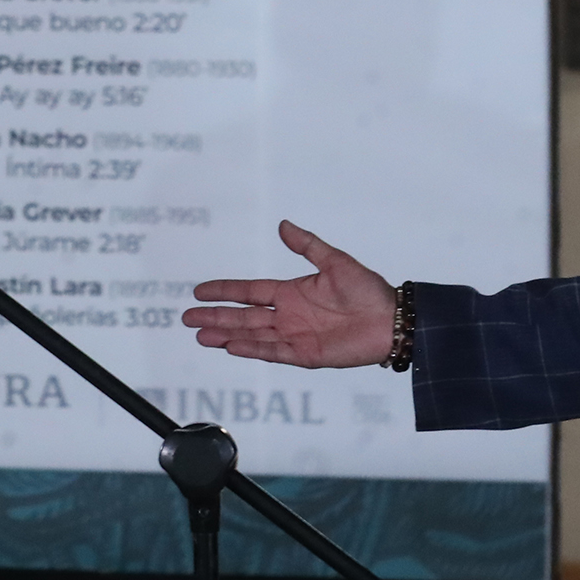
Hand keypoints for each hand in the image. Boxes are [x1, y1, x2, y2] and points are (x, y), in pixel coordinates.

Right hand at [182, 220, 396, 367]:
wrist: (392, 320)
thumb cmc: (368, 290)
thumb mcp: (336, 261)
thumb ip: (307, 246)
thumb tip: (282, 225)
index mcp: (292, 292)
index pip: (249, 292)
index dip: (224, 291)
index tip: (199, 291)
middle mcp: (289, 315)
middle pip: (243, 316)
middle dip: (215, 318)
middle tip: (187, 318)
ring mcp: (295, 336)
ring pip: (252, 336)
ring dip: (226, 335)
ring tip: (201, 336)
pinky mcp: (306, 355)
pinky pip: (274, 352)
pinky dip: (252, 349)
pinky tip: (231, 347)